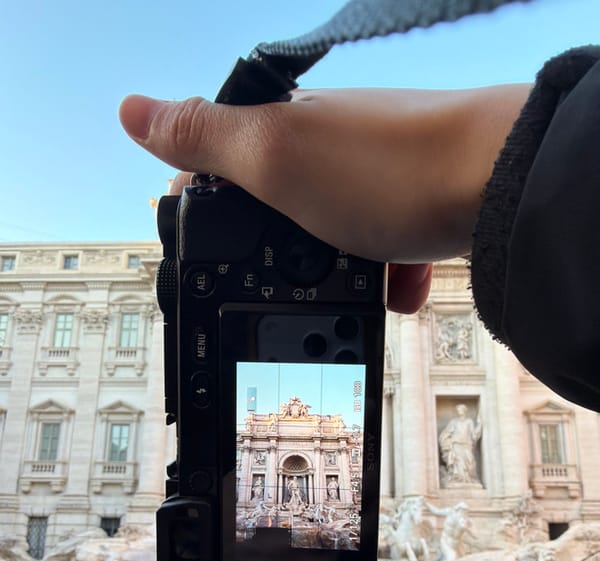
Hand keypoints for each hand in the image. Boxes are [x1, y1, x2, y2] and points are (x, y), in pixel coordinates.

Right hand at [119, 85, 528, 311]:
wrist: (500, 186)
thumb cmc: (384, 169)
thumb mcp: (273, 157)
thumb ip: (204, 137)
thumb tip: (132, 110)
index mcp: (289, 124)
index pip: (224, 157)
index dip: (209, 208)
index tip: (207, 255)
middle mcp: (333, 142)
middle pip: (279, 204)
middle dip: (278, 253)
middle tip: (281, 287)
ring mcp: (379, 173)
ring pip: (335, 233)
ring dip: (335, 273)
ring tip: (345, 299)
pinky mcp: (420, 202)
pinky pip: (387, 247)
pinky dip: (386, 276)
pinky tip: (394, 293)